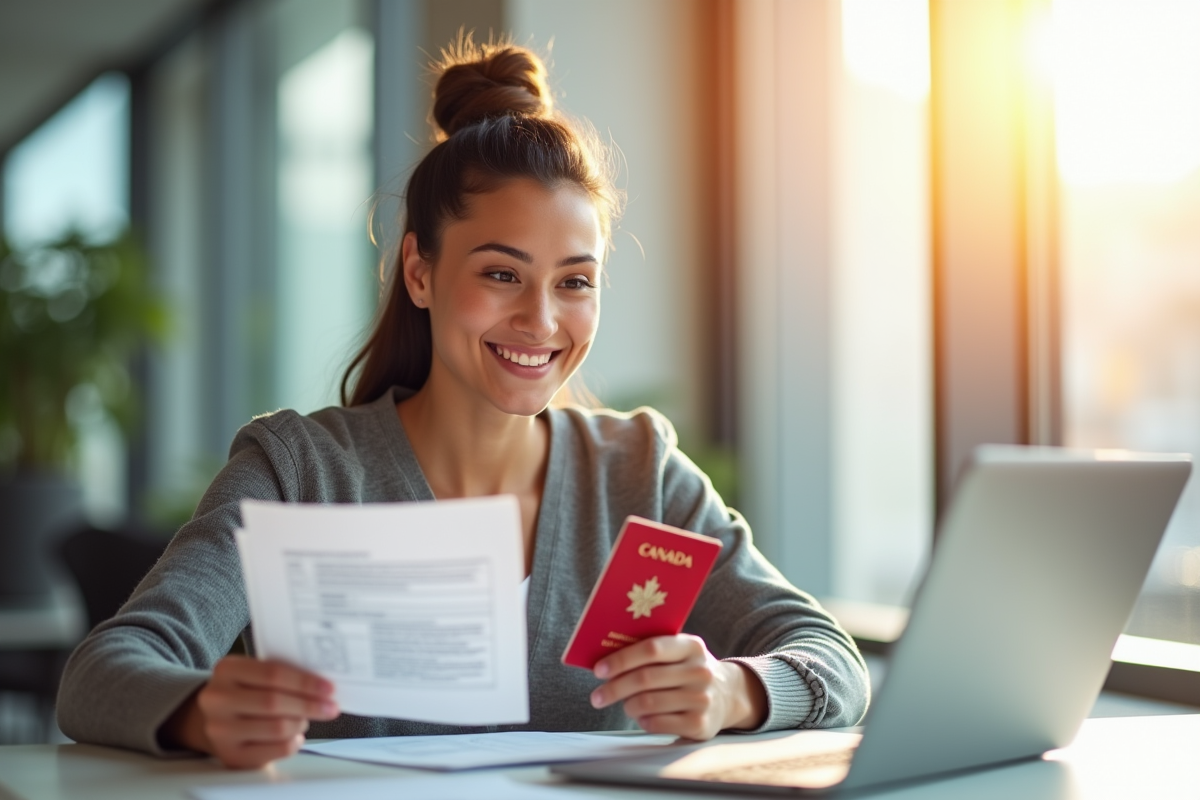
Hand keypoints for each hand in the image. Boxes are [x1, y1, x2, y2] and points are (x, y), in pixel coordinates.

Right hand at [159, 656, 339, 768]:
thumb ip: (281, 673)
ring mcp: (220, 730)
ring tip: (305, 719)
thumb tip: (323, 684)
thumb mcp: (253, 673)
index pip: (273, 673)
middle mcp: (217, 699)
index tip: (329, 688)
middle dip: (309, 705)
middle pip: (274, 702)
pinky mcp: (230, 755)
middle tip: (331, 707)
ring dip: (301, 723)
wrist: (213, 718)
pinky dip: (294, 742)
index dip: (305, 682)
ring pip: (277, 728)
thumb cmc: (245, 691)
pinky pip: (276, 749)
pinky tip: (295, 735)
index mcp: (226, 670)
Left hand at [589, 635, 766, 739]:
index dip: (621, 659)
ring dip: (627, 706)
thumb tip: (605, 657)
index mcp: (692, 646)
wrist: (727, 695)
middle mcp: (700, 671)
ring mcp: (702, 699)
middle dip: (614, 688)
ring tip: (623, 705)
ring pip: (648, 703)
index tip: (598, 670)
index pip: (651, 649)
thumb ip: (651, 650)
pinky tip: (642, 717)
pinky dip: (642, 721)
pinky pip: (657, 724)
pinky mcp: (700, 725)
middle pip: (645, 679)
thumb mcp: (679, 652)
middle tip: (597, 697)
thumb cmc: (687, 670)